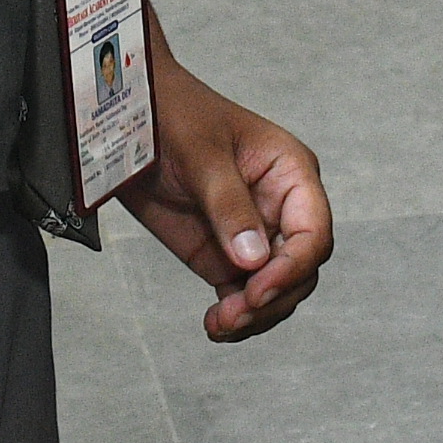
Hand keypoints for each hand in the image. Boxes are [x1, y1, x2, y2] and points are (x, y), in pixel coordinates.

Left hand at [118, 35, 330, 341]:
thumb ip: (228, 205)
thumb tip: (254, 261)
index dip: (293, 267)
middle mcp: (282, 208)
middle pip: (300, 269)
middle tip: (234, 315)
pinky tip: (215, 325)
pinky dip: (236, 317)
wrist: (129, 121)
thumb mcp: (202, 155)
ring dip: (255, 315)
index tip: (258, 290)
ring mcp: (255, 235)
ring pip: (276, 290)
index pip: (313, 231)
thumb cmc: (174, 117)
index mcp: (291, 173)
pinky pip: (244, 296)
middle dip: (273, 297)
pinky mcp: (226, 256)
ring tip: (220, 324)